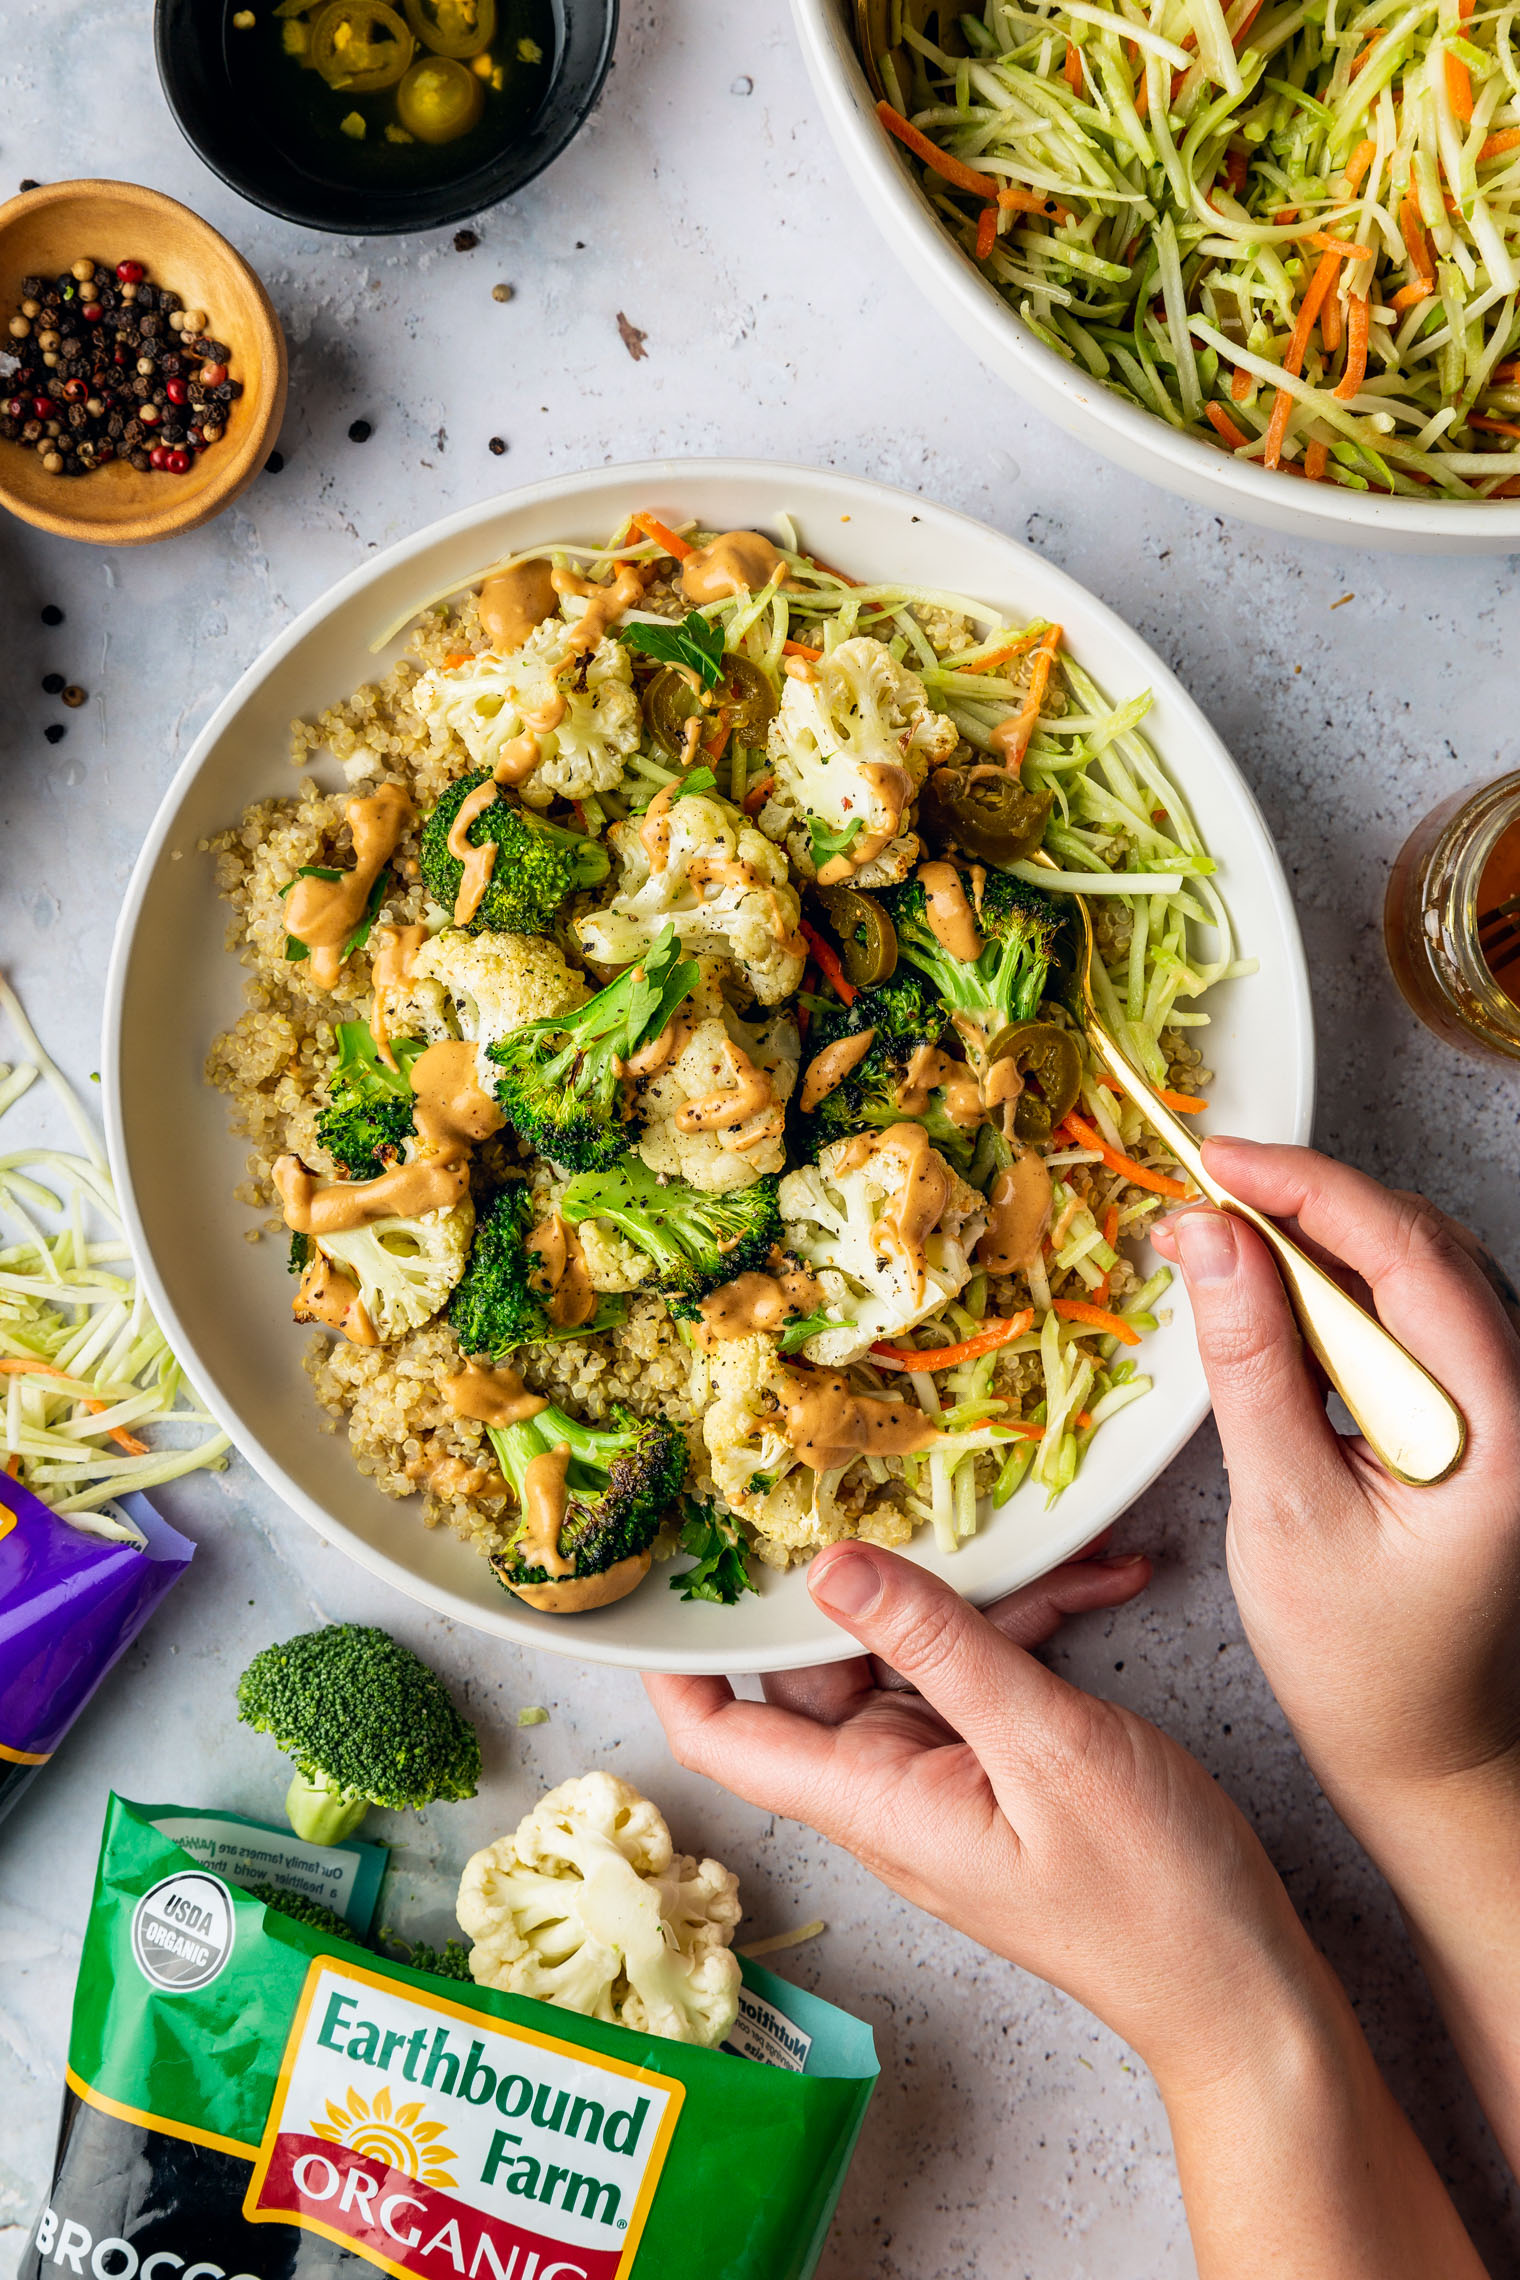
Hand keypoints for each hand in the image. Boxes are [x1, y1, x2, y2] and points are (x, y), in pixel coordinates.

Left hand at [645, 1543, 1489, 2278]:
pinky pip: (980, 1666)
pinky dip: (1030, 1620)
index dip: (679, 1656)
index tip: (679, 1558)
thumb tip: (832, 1566)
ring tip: (1052, 1531)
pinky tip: (1102, 1579)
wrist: (1236, 1981)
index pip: (720, 1731)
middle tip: (880, 1472)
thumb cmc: (1145, 1889)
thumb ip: (939, 1646)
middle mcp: (885, 1780)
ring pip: (913, 1644)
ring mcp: (941, 1767)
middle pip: (817, 1658)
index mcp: (867, 1794)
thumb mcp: (1043, 1744)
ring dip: (977, 1587)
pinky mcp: (999, 1756)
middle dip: (851, 1569)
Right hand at [1154, 1138, 1519, 2171]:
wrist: (1428, 1753)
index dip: (1307, 1188)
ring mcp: (1504, 1407)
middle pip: (1420, 1246)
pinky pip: (1412, 1318)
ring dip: (1322, 1239)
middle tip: (1201, 1194)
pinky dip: (1341, 1289)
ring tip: (1223, 1235)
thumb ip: (1249, 1366)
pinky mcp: (1474, 1418)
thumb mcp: (1286, 1511)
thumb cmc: (1362, 1663)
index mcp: (1499, 1426)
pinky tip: (1275, 1295)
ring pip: (1418, 1272)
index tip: (1215, 1161)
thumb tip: (1205, 1239)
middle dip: (1308, 1202)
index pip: (1406, 1255)